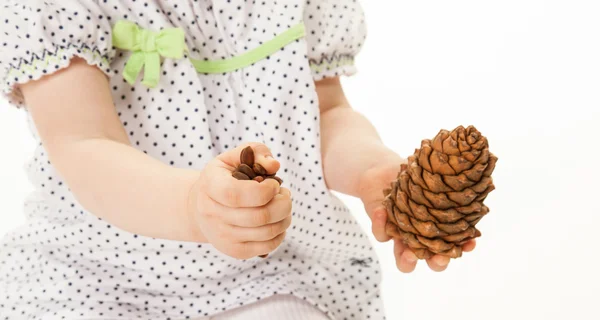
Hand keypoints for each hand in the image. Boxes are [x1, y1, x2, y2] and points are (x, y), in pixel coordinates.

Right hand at [187, 143, 292, 258]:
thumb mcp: (235, 157)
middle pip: (258, 217)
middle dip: (283, 204)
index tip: (273, 183)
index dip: (264, 190)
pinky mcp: (234, 250)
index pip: (237, 195)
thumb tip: (273, 165)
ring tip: (283, 205)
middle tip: (285, 194)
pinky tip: (278, 220)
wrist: (203, 205)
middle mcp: (212, 214)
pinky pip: (266, 247)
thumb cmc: (226, 177)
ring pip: (266, 233)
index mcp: (210, 186)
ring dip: (285, 217)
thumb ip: (255, 151)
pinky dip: (280, 233)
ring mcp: (221, 236)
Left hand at [358, 153, 475, 272]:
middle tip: (439, 258)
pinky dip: (380, 224)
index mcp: (438, 229)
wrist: (383, 171)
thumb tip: (476, 181)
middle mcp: (421, 238)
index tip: (470, 244)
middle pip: (430, 260)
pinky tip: (382, 211)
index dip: (462, 248)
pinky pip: (381, 234)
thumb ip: (449, 184)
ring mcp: (402, 236)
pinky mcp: (382, 228)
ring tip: (408, 253)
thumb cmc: (416, 176)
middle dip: (437, 263)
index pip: (454, 245)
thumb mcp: (432, 178)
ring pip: (403, 259)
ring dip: (407, 260)